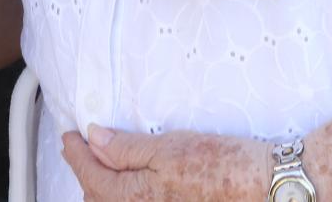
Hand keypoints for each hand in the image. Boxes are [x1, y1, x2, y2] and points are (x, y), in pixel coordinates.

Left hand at [60, 124, 265, 201]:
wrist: (262, 186)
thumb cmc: (221, 164)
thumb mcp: (169, 146)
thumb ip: (126, 147)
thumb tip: (93, 140)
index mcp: (133, 198)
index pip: (91, 176)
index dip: (76, 154)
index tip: (69, 136)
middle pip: (98, 198)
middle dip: (86, 173)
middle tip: (80, 148)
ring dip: (102, 188)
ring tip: (101, 164)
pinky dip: (123, 196)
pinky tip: (130, 184)